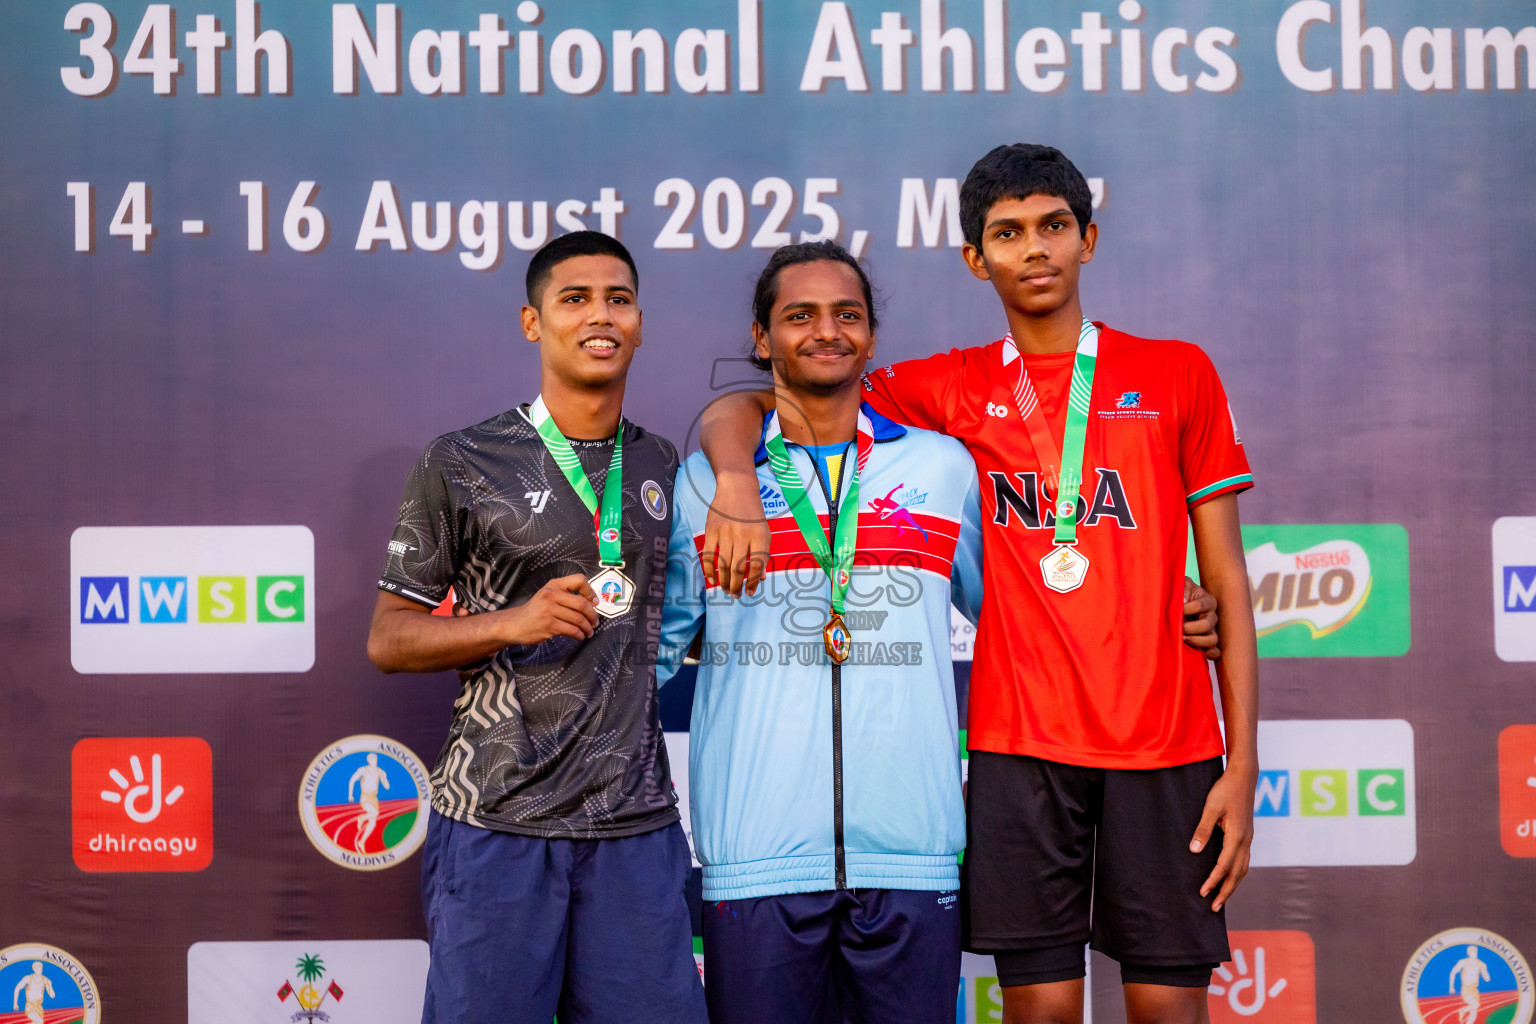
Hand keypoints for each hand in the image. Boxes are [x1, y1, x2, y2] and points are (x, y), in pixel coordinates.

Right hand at [497, 574, 598, 644]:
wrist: (516, 624)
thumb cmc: (536, 610)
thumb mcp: (548, 595)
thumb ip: (566, 595)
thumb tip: (591, 603)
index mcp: (554, 585)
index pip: (579, 580)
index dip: (590, 591)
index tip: (594, 602)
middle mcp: (551, 595)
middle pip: (582, 604)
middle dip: (593, 615)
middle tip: (595, 622)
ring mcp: (549, 611)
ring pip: (578, 619)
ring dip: (588, 628)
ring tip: (589, 632)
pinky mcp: (549, 626)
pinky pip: (572, 630)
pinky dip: (580, 635)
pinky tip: (580, 636)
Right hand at [702, 471, 770, 597]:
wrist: (737, 489)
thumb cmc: (753, 515)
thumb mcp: (764, 532)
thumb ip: (763, 555)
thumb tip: (760, 579)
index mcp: (760, 536)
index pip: (757, 565)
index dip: (752, 583)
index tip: (749, 592)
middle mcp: (743, 535)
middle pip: (738, 568)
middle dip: (736, 586)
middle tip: (735, 595)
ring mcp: (726, 532)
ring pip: (723, 564)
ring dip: (724, 581)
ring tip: (726, 589)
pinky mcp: (712, 530)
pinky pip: (709, 555)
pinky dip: (709, 570)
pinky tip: (711, 579)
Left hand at [1182, 576, 1220, 660]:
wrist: (1179, 605)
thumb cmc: (1181, 594)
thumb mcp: (1182, 585)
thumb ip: (1183, 588)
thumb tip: (1184, 601)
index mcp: (1208, 601)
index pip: (1200, 606)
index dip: (1186, 609)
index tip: (1176, 611)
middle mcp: (1212, 616)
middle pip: (1206, 625)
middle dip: (1190, 627)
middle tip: (1178, 628)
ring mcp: (1212, 631)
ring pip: (1212, 639)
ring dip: (1196, 641)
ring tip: (1182, 639)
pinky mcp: (1210, 644)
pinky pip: (1216, 652)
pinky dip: (1209, 654)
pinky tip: (1197, 652)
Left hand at [1190, 764, 1255, 910]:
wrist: (1244, 777)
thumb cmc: (1224, 790)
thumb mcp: (1210, 808)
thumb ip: (1203, 830)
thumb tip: (1194, 851)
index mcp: (1237, 836)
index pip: (1223, 866)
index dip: (1213, 881)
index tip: (1202, 893)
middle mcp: (1246, 841)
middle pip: (1237, 874)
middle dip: (1225, 891)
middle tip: (1214, 907)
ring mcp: (1248, 839)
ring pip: (1243, 869)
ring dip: (1232, 885)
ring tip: (1221, 897)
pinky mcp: (1247, 835)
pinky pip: (1244, 860)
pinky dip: (1237, 873)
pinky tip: (1229, 876)